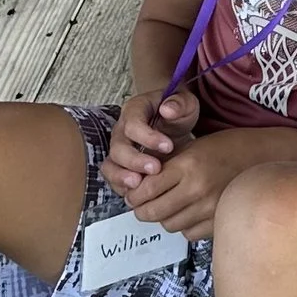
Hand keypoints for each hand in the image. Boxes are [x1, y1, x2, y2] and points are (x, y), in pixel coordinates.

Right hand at [103, 82, 197, 201]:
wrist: (176, 125)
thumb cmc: (178, 112)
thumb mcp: (185, 103)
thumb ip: (179, 103)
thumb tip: (167, 110)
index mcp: (135, 110)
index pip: (133, 123)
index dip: (147, 136)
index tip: (168, 146)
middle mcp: (122, 130)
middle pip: (118, 147)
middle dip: (135, 160)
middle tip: (156, 168)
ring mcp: (120, 150)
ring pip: (111, 165)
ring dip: (122, 177)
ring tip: (139, 185)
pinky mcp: (122, 167)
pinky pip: (114, 179)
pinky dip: (122, 187)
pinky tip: (137, 193)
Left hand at [123, 121, 245, 239]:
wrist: (266, 157)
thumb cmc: (229, 147)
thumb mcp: (194, 146)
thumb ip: (167, 165)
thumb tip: (138, 184)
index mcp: (188, 164)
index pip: (147, 189)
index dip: (134, 195)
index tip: (132, 194)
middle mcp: (197, 188)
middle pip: (154, 212)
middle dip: (142, 210)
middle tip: (142, 205)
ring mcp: (210, 208)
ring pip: (170, 225)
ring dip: (164, 217)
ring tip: (168, 206)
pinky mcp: (219, 222)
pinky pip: (189, 233)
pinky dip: (184, 225)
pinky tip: (188, 212)